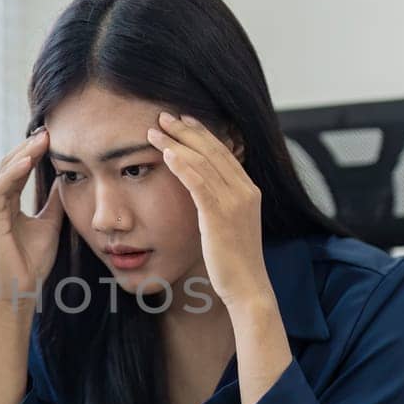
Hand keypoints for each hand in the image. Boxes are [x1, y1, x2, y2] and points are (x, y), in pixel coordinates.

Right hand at [0, 127, 64, 314]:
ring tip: (41, 139)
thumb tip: (64, 179)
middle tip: (48, 129)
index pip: (18, 169)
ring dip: (23, 154)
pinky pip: (1, 189)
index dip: (34, 152)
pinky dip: (14, 173)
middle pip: (9, 165)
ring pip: (4, 172)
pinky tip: (29, 161)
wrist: (20, 291)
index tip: (53, 135)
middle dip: (29, 146)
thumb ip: (54, 202)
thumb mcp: (50, 224)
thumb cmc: (31, 263)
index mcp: (6, 203)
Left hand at [148, 112, 271, 309]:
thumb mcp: (230, 225)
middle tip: (163, 116)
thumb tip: (201, 192)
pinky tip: (166, 154)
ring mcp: (235, 202)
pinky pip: (199, 183)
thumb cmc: (234, 261)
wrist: (247, 287)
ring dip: (176, 143)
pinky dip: (182, 165)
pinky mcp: (220, 215)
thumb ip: (220, 203)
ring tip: (154, 131)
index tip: (182, 121)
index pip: (223, 152)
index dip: (201, 134)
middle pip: (212, 150)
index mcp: (249, 190)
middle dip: (186, 130)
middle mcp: (245, 190)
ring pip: (203, 162)